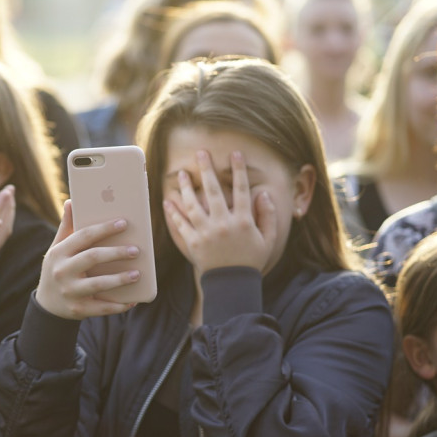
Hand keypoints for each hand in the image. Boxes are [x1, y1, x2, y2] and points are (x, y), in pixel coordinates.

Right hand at [35, 200, 139, 319]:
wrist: (47, 304)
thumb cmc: (58, 268)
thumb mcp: (57, 248)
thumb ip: (67, 227)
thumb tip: (72, 201)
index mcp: (59, 252)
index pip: (84, 236)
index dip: (104, 229)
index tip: (124, 223)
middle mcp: (62, 271)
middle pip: (93, 257)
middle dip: (116, 253)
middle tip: (136, 250)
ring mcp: (70, 292)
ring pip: (99, 284)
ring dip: (120, 279)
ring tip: (138, 274)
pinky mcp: (78, 309)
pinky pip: (102, 307)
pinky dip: (119, 305)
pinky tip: (133, 300)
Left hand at [163, 150, 275, 274]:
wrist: (232, 284)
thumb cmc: (251, 261)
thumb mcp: (268, 239)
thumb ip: (268, 216)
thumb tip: (263, 195)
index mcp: (243, 221)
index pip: (241, 190)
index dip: (238, 170)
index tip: (235, 154)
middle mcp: (223, 224)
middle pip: (213, 191)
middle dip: (207, 170)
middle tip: (201, 153)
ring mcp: (206, 233)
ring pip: (193, 204)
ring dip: (187, 187)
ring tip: (183, 173)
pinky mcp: (193, 242)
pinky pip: (181, 224)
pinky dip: (173, 212)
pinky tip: (168, 200)